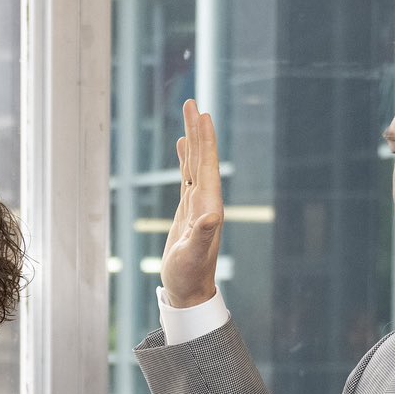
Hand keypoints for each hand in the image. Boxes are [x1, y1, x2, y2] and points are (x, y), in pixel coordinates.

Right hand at [160, 98, 222, 307]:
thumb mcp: (193, 256)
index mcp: (209, 205)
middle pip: (202, 158)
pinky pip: (187, 176)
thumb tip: (211, 216)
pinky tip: (182, 146)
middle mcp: (206, 200)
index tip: (203, 115)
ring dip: (193, 139)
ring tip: (189, 115)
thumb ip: (203, 236)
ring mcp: (197, 203)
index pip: (207, 166)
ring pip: (195, 163)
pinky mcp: (188, 209)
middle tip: (192, 103)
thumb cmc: (189, 276)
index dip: (205, 140)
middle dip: (199, 130)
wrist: (189, 290)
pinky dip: (185, 158)